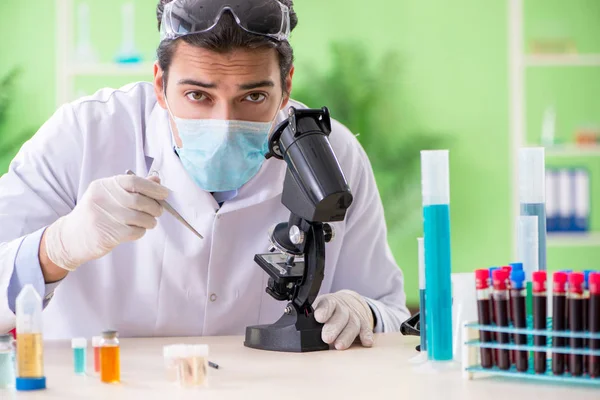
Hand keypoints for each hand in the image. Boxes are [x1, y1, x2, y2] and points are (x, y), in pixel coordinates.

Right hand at [44, 174, 168, 271]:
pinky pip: (135, 232)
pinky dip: (141, 231)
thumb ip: (133, 188)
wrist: (71, 237)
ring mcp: (104, 217)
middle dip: (155, 206)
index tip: (165, 193)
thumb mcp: (110, 196)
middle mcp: (102, 199)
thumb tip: (157, 180)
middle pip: (139, 200)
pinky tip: (137, 230)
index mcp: (104, 186)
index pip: (134, 181)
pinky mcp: (107, 234)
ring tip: (149, 222)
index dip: (153, 187)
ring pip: (140, 218)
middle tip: (159, 210)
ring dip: (150, 221)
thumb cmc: (96, 213)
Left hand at [313, 290, 374, 349]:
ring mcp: (354, 315)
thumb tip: (292, 329)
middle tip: (326, 338)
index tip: (319, 318)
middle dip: (333, 327)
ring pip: (352, 323)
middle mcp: (342, 308)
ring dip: (346, 335)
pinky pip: (366, 328)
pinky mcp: (363, 323)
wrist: (348, 302)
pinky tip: (365, 342)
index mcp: (329, 302)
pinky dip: (366, 335)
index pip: (327, 304)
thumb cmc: (329, 310)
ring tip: (339, 346)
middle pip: (340, 315)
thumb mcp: (318, 308)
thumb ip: (308, 317)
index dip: (324, 310)